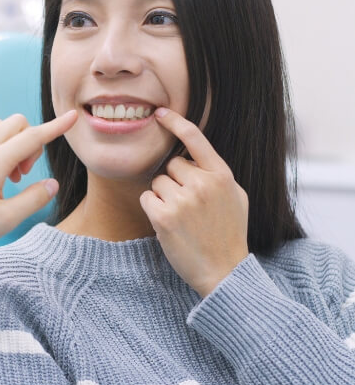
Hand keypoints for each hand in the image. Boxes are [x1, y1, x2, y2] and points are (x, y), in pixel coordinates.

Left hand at [0, 110, 77, 247]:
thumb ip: (33, 199)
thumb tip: (52, 184)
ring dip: (12, 142)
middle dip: (30, 143)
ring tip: (7, 175)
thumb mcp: (5, 220)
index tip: (72, 118)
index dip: (56, 127)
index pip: (33, 137)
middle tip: (23, 175)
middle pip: (16, 124)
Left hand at [139, 108, 248, 297]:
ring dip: (163, 197)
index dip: (175, 122)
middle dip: (174, 182)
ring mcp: (183, 200)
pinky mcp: (164, 216)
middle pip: (171, 166)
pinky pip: (147, 198)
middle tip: (188, 206)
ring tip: (181, 218)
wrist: (224, 271)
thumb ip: (217, 174)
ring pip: (157, 183)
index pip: (195, 139)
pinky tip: (168, 224)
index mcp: (222, 175)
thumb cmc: (229, 234)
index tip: (160, 113)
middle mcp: (203, 183)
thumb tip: (196, 157)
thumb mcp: (236, 197)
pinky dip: (153, 209)